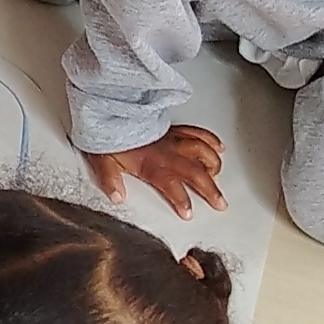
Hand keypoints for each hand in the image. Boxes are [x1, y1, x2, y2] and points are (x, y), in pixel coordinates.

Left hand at [86, 125, 225, 217]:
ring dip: (214, 165)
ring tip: (218, 176)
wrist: (113, 110)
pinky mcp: (175, 130)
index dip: (182, 201)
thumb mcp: (103, 160)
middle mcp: (168, 153)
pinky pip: (198, 133)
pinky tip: (219, 148)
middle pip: (196, 172)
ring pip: (202, 152)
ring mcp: (174, 140)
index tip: (188, 213)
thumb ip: (110, 180)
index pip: (172, 186)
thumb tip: (117, 197)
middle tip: (220, 203)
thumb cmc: (111, 136)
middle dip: (210, 190)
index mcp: (151, 164)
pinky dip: (211, 140)